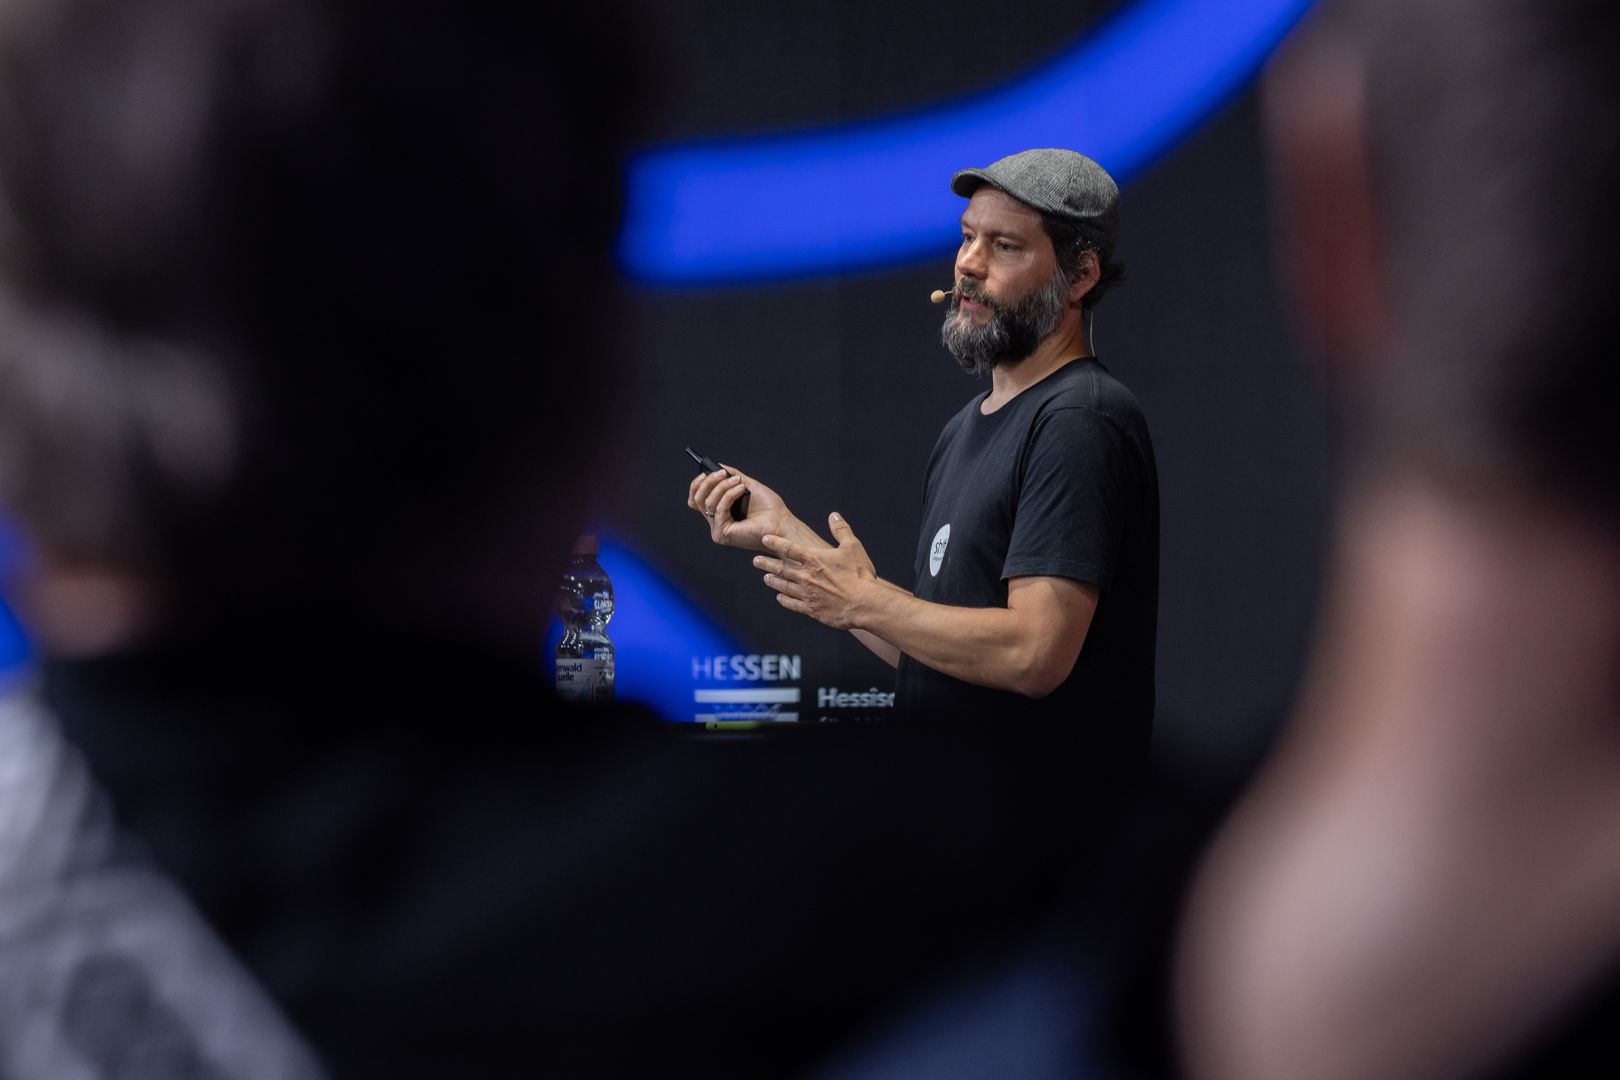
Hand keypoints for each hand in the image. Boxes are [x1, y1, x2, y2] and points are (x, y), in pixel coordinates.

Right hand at [687, 464, 798, 551]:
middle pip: (697, 500)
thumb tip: (718, 465)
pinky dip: (729, 495)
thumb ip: (731, 476)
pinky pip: (719, 509)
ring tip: (739, 482)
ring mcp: (718, 529)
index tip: (704, 473)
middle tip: (721, 473)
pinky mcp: (723, 534)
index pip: (697, 500)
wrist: (781, 522)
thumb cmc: (769, 508)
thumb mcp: (747, 485)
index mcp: (720, 512)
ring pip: (708, 503)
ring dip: (722, 487)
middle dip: (708, 482)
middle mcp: (716, 521)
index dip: (697, 486)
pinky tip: (741, 490)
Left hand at [756, 512, 877, 629]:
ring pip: (784, 586)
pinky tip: (779, 597)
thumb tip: (833, 515)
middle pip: (781, 568)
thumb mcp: (853, 547)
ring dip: (773, 581)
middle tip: (756, 560)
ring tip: (766, 577)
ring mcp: (807, 594)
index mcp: (814, 559)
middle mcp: (806, 576)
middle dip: (767, 563)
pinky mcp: (811, 609)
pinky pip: (793, 604)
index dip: (775, 542)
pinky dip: (784, 600)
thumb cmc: (860, 575)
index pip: (789, 548)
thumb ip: (841, 530)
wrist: (864, 603)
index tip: (765, 539)